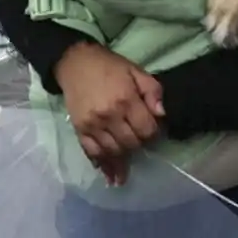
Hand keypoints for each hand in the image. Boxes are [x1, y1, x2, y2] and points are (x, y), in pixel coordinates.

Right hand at [55, 43, 164, 185]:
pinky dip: (103, 165)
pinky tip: (111, 175)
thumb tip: (162, 115)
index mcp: (126, 100)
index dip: (153, 134)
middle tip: (141, 141)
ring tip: (128, 164)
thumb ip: (153, 91)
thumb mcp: (136, 71)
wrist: (75, 62)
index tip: (153, 132)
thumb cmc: (109, 66)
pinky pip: (92, 153)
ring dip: (123, 158)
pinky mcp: (79, 130)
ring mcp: (92, 125)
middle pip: (131, 144)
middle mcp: (109, 116)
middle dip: (139, 145)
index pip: (146, 130)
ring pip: (113, 152)